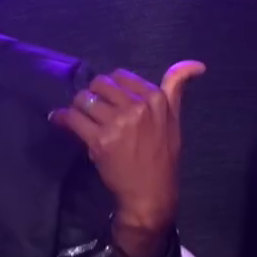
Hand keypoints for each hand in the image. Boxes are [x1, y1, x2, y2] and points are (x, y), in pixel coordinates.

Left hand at [49, 62, 205, 231]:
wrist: (151, 193)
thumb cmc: (163, 157)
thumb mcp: (175, 118)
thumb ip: (176, 88)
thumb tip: (198, 64)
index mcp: (156, 98)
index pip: (121, 76)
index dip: (111, 87)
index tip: (109, 99)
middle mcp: (137, 107)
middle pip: (100, 84)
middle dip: (93, 93)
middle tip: (92, 108)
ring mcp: (117, 123)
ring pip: (84, 99)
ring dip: (78, 106)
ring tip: (78, 115)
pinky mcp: (99, 140)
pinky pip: (73, 118)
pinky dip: (62, 117)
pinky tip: (58, 119)